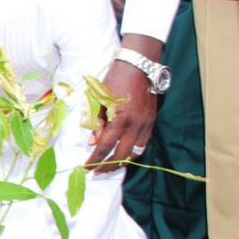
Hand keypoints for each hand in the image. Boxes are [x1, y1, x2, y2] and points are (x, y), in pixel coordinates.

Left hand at [86, 34, 161, 171]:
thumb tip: (93, 143)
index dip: (94, 160)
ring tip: (110, 167)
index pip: (104, 147)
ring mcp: (145, 125)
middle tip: (97, 172)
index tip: (86, 168)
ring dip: (122, 163)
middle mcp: (134, 125)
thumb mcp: (99, 99)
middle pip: (120, 155)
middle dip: (107, 166)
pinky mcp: (151, 122)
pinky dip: (133, 153)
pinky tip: (124, 155)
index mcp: (118, 119)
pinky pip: (143, 144)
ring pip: (134, 153)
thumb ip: (96, 122)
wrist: (138, 67)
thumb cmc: (114, 80)